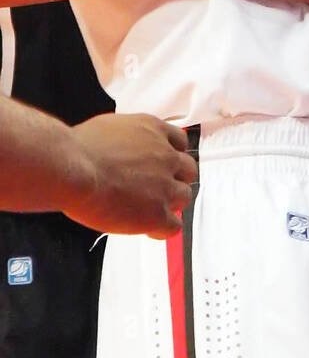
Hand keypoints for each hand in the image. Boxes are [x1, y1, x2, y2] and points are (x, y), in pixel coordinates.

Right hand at [65, 114, 196, 238]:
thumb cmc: (78, 149)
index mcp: (153, 130)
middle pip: (187, 170)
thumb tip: (123, 146)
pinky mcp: (156, 213)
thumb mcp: (110, 127)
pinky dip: (163, 229)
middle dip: (174, 180)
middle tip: (157, 189)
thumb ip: (128, 138)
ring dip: (170, 204)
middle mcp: (165, 155)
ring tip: (149, 210)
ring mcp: (164, 185)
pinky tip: (149, 229)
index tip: (162, 165)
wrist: (72, 168)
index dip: (171, 156)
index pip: (179, 142)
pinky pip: (174, 226)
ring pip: (184, 197)